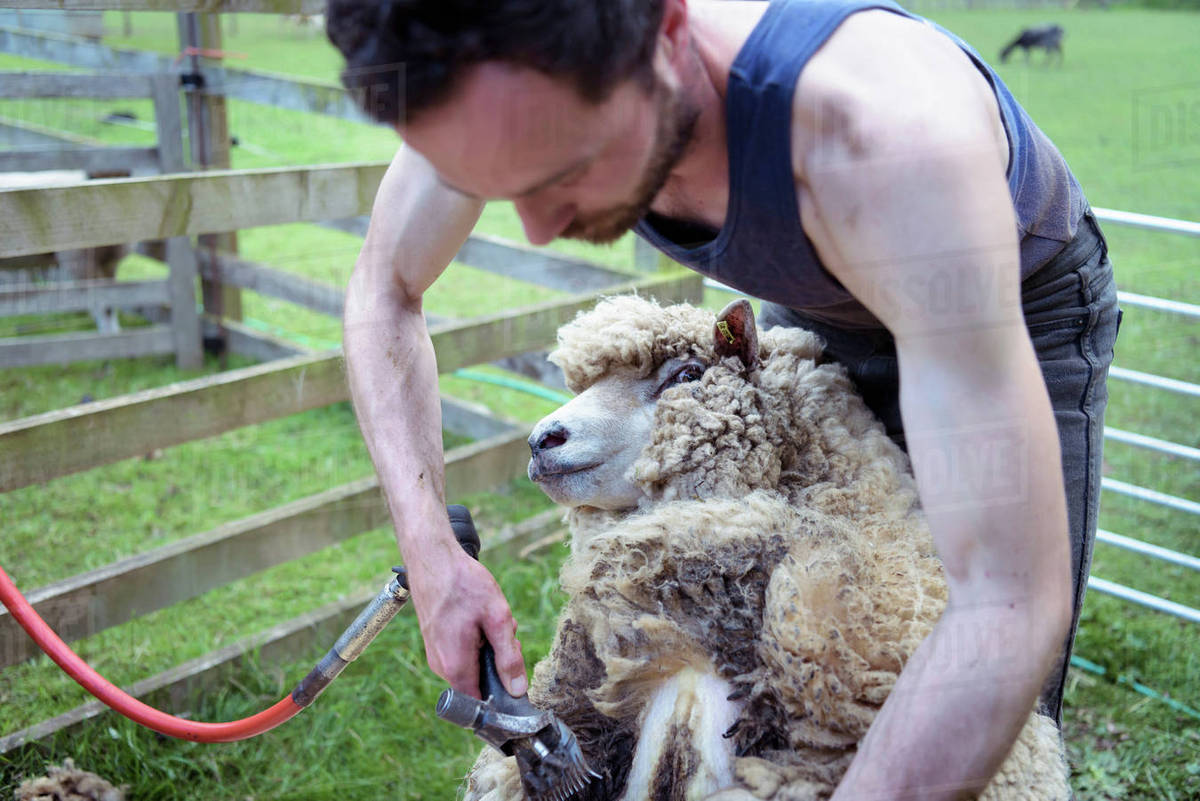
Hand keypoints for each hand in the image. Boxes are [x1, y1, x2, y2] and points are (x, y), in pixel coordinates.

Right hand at [405, 540, 527, 698]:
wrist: (432, 557)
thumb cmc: (463, 583)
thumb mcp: (497, 618)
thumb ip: (509, 657)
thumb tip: (518, 690)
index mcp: (455, 666)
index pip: (481, 705)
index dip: (502, 695)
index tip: (514, 672)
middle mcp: (441, 666)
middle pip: (480, 682)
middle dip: (499, 663)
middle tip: (507, 635)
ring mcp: (436, 654)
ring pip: (473, 665)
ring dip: (489, 648)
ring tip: (492, 620)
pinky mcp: (436, 642)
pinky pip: (462, 652)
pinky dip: (477, 639)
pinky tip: (480, 617)